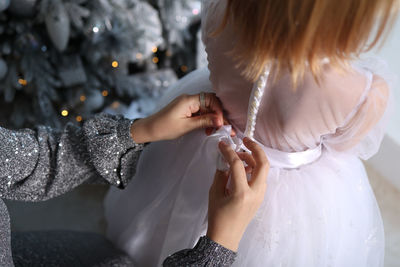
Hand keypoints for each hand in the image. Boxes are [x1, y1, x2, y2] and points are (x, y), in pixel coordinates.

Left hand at [130, 93, 223, 142]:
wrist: (150, 129)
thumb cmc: (165, 127)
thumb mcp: (186, 126)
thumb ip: (204, 121)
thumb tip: (219, 120)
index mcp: (188, 100)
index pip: (210, 99)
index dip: (218, 110)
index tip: (220, 123)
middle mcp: (189, 99)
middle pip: (210, 103)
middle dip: (218, 116)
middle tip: (225, 128)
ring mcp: (188, 104)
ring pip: (207, 109)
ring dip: (212, 119)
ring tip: (214, 131)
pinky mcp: (186, 109)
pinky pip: (200, 112)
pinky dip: (206, 120)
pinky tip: (207, 129)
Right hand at [207, 137, 268, 251]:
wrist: (226, 236)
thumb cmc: (218, 217)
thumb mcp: (214, 193)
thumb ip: (221, 174)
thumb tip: (225, 160)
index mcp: (242, 193)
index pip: (237, 165)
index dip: (229, 152)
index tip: (222, 145)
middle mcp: (255, 193)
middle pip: (263, 164)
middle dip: (256, 148)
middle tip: (245, 140)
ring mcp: (260, 195)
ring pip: (263, 170)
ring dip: (254, 158)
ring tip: (240, 155)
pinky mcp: (260, 197)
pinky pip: (260, 177)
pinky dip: (253, 168)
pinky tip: (242, 168)